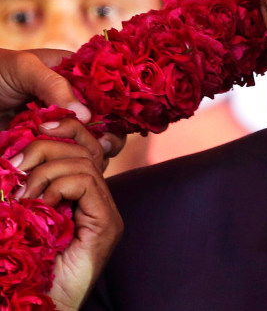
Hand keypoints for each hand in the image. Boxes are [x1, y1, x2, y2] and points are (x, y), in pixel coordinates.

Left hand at [0, 48, 125, 157]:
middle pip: (105, 118)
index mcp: (72, 75)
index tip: (115, 123)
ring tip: (94, 156)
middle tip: (104, 144)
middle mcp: (71, 100)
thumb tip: (86, 115)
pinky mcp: (45, 144)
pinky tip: (76, 165)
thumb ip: (55, 86)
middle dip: (110, 132)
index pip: (105, 91)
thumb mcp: (24, 69)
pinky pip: (67, 154)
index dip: (116, 107)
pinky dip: (74, 161)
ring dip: (95, 149)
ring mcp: (59, 124)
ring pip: (90, 140)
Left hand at [10, 119, 122, 310]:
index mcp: (78, 195)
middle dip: (46, 146)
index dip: (64, 129)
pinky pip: (86, 183)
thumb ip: (23, 185)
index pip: (84, 147)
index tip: (34, 125)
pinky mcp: (106, 225)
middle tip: (13, 166)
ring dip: (45, 171)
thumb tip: (10, 155)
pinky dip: (58, 185)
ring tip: (20, 194)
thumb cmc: (17, 265)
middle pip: (84, 149)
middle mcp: (96, 201)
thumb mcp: (16, 212)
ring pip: (84, 163)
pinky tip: (38, 203)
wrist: (29, 307)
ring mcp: (104, 213)